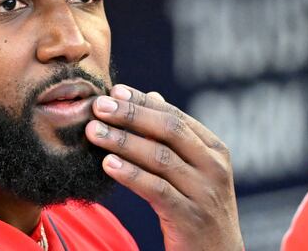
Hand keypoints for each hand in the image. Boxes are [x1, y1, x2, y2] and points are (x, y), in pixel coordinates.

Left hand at [85, 84, 242, 250]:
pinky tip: (107, 164)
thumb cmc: (196, 207)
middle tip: (98, 106)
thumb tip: (151, 95)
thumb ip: (172, 135)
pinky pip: (156, 190)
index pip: (174, 116)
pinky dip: (130, 174)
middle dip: (130, 115)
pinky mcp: (190, 218)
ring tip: (93, 132)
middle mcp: (214, 167)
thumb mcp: (191, 169)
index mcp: (214, 149)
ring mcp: (204, 192)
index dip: (142, 101)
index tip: (114, 91)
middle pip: (168, 130)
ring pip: (159, 158)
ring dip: (122, 141)